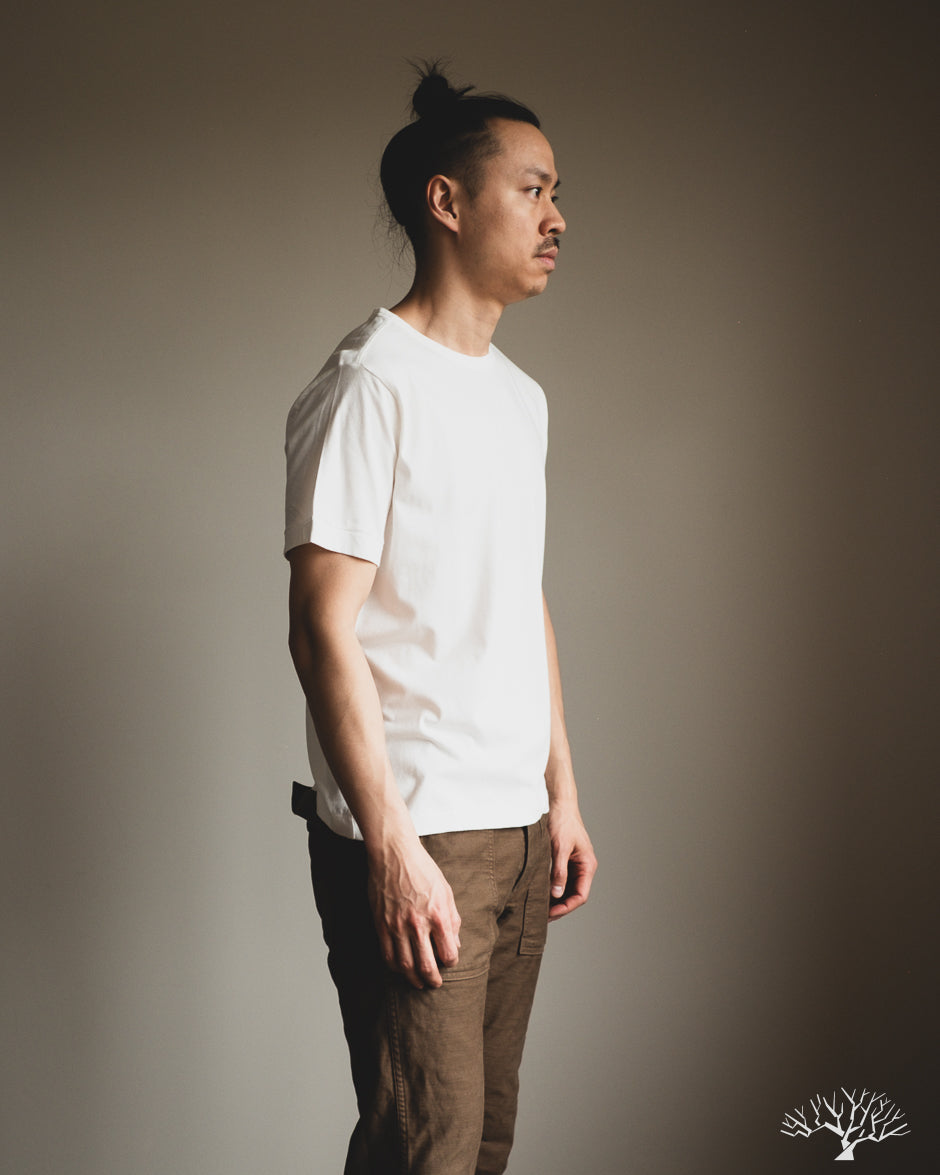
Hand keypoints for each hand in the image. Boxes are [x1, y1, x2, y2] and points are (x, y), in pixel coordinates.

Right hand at [367, 839, 461, 988]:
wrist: (394, 854)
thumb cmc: (422, 869)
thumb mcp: (446, 891)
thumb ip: (453, 919)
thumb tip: (455, 943)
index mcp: (438, 915)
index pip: (448, 953)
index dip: (450, 961)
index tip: (449, 960)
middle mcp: (418, 924)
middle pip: (426, 966)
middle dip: (432, 980)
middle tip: (435, 984)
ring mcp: (397, 926)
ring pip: (405, 965)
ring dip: (413, 978)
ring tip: (418, 982)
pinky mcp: (381, 924)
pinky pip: (387, 954)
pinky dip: (395, 967)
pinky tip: (401, 968)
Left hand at [547, 802, 596, 921]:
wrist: (558, 802)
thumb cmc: (562, 821)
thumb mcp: (559, 848)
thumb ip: (559, 871)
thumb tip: (556, 894)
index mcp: (587, 865)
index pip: (580, 896)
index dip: (566, 908)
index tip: (550, 913)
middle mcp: (583, 867)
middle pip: (573, 895)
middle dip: (559, 907)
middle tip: (542, 915)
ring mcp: (574, 863)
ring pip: (566, 888)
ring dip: (554, 898)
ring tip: (539, 907)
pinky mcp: (564, 859)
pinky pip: (559, 878)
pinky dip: (551, 887)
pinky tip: (539, 892)